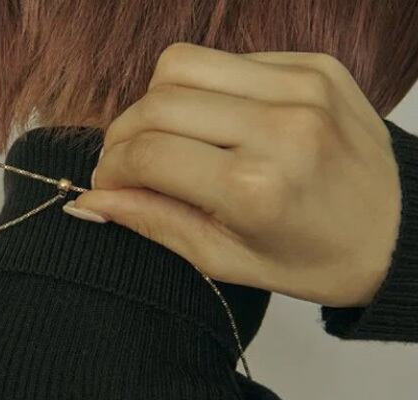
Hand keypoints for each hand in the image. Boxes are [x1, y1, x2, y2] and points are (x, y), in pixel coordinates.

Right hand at [64, 42, 401, 307]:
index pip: (147, 154)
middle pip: (156, 102)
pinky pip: (228, 61)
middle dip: (123, 135)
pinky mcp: (313, 64)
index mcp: (254, 187)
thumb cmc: (312, 260)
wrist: (399, 231)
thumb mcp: (225, 260)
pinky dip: (204, 91)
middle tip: (126, 166)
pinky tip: (216, 126)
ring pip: (183, 64)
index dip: (110, 170)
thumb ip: (154, 223)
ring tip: (168, 140)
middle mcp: (277, 126)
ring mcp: (299, 86)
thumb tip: (90, 201)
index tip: (106, 187)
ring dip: (157, 102)